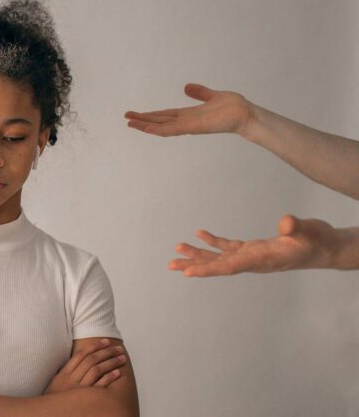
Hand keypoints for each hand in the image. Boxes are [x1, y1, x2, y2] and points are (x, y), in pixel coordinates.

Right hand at [43, 339, 125, 393]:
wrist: (49, 414)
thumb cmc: (54, 400)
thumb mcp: (56, 383)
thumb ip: (67, 372)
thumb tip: (80, 361)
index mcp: (64, 373)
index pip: (81, 354)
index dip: (95, 346)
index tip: (106, 341)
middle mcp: (71, 379)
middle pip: (91, 360)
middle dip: (106, 352)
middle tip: (118, 348)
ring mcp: (78, 389)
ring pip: (96, 370)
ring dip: (111, 362)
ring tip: (122, 358)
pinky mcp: (84, 400)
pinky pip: (98, 387)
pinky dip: (108, 378)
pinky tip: (117, 373)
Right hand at [124, 83, 254, 137]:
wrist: (246, 114)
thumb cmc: (234, 108)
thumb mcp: (212, 96)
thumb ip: (199, 93)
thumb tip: (186, 87)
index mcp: (189, 114)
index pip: (165, 115)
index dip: (151, 114)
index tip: (138, 113)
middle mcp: (186, 121)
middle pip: (159, 121)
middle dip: (143, 120)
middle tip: (126, 118)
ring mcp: (188, 126)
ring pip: (161, 127)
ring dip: (145, 125)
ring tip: (130, 123)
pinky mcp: (192, 127)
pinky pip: (171, 130)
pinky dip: (157, 129)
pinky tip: (146, 127)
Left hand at [170, 215, 337, 276]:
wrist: (326, 248)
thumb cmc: (318, 240)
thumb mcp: (310, 231)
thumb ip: (296, 228)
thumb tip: (285, 223)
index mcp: (263, 259)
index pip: (230, 267)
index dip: (209, 270)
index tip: (188, 274)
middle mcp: (253, 261)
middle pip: (218, 265)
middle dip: (194, 265)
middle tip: (171, 264)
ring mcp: (252, 256)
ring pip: (220, 257)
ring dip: (198, 254)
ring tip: (177, 250)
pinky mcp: (254, 248)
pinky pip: (229, 247)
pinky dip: (213, 242)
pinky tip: (199, 234)